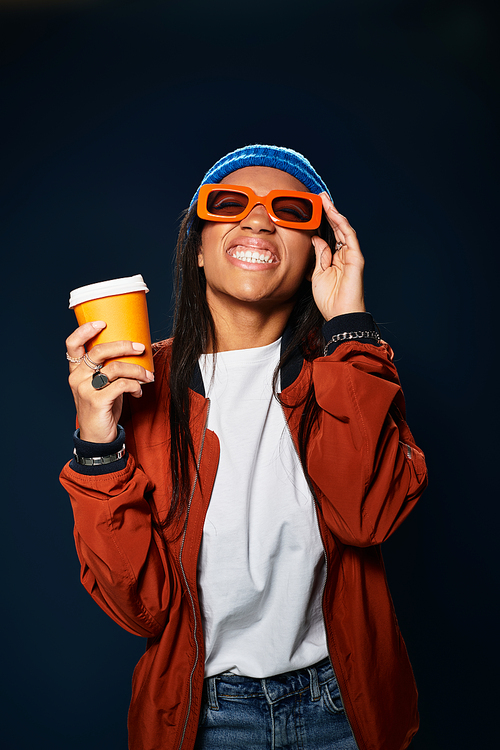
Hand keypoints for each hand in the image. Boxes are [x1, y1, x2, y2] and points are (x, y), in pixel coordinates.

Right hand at [66, 321, 153, 442]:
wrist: (97, 437)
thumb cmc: (103, 407)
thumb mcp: (102, 385)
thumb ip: (108, 368)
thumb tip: (134, 350)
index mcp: (76, 371)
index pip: (72, 344)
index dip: (85, 330)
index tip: (102, 323)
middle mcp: (77, 378)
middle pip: (99, 351)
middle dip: (123, 346)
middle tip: (140, 348)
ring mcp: (85, 389)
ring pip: (115, 367)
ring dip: (137, 370)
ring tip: (148, 377)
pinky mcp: (97, 401)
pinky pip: (121, 385)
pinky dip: (135, 386)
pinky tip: (138, 392)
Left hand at [310, 193, 365, 320]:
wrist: (339, 315)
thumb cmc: (329, 299)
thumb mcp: (318, 273)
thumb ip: (319, 255)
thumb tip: (316, 238)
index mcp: (335, 258)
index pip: (330, 234)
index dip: (323, 220)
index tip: (313, 207)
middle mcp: (345, 254)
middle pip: (337, 228)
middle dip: (329, 211)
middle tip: (320, 196)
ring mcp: (351, 255)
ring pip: (344, 229)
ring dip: (334, 213)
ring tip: (325, 199)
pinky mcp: (356, 259)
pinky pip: (349, 237)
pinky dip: (342, 224)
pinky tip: (334, 213)